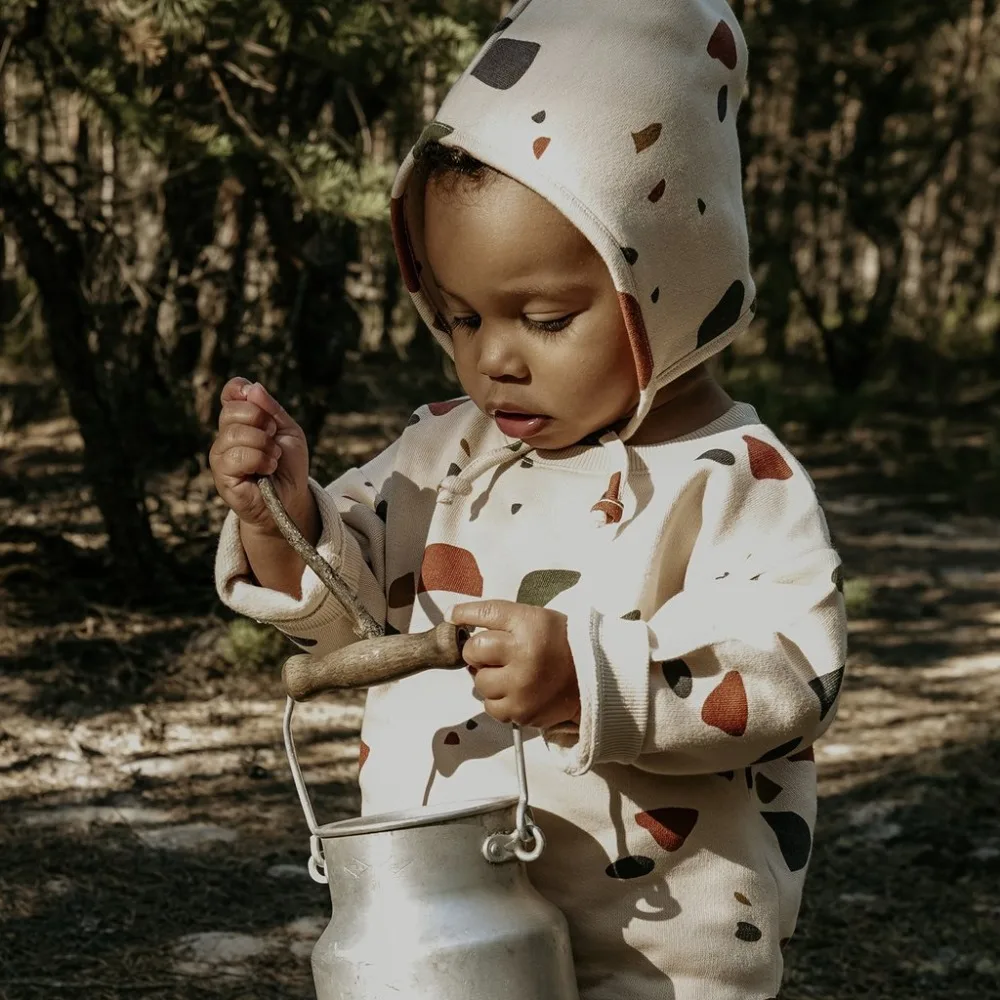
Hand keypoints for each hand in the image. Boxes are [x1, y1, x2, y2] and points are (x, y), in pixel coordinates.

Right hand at [209, 378, 311, 535]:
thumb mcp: (288, 432)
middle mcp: (226, 436)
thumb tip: (252, 388)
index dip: (240, 389)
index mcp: (241, 421)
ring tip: (274, 458)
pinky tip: (267, 469)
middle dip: (262, 421)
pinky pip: (236, 456)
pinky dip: (259, 460)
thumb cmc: (289, 466)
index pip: (230, 394)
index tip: (258, 399)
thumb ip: (272, 409)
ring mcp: (221, 456)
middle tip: (274, 439)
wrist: (291, 498)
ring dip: (264, 444)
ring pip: (234, 433)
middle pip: (232, 411)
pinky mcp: (222, 476)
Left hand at [449, 600, 580, 729]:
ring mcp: (521, 686)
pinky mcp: (522, 712)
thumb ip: (499, 617)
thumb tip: (453, 616)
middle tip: (493, 653)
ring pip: (479, 681)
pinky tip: (515, 691)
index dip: (464, 614)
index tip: (454, 616)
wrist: (596, 678)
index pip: (485, 613)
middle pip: (474, 650)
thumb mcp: (536, 618)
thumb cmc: (561, 644)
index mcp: (529, 624)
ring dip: (487, 677)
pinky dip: (497, 699)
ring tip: (509, 674)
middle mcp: (524, 654)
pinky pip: (490, 706)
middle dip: (478, 651)